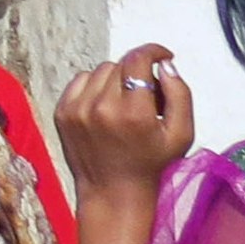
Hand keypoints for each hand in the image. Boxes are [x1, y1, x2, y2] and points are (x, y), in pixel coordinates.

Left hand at [60, 44, 196, 202]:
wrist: (113, 192)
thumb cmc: (152, 163)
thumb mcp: (182, 134)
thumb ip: (180, 95)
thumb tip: (165, 65)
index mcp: (133, 113)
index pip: (137, 61)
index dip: (152, 51)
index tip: (163, 55)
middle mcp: (101, 107)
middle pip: (120, 66)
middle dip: (137, 74)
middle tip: (148, 96)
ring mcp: (77, 109)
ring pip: (100, 71)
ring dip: (116, 80)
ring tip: (127, 105)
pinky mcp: (62, 112)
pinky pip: (80, 81)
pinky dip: (95, 87)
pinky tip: (106, 108)